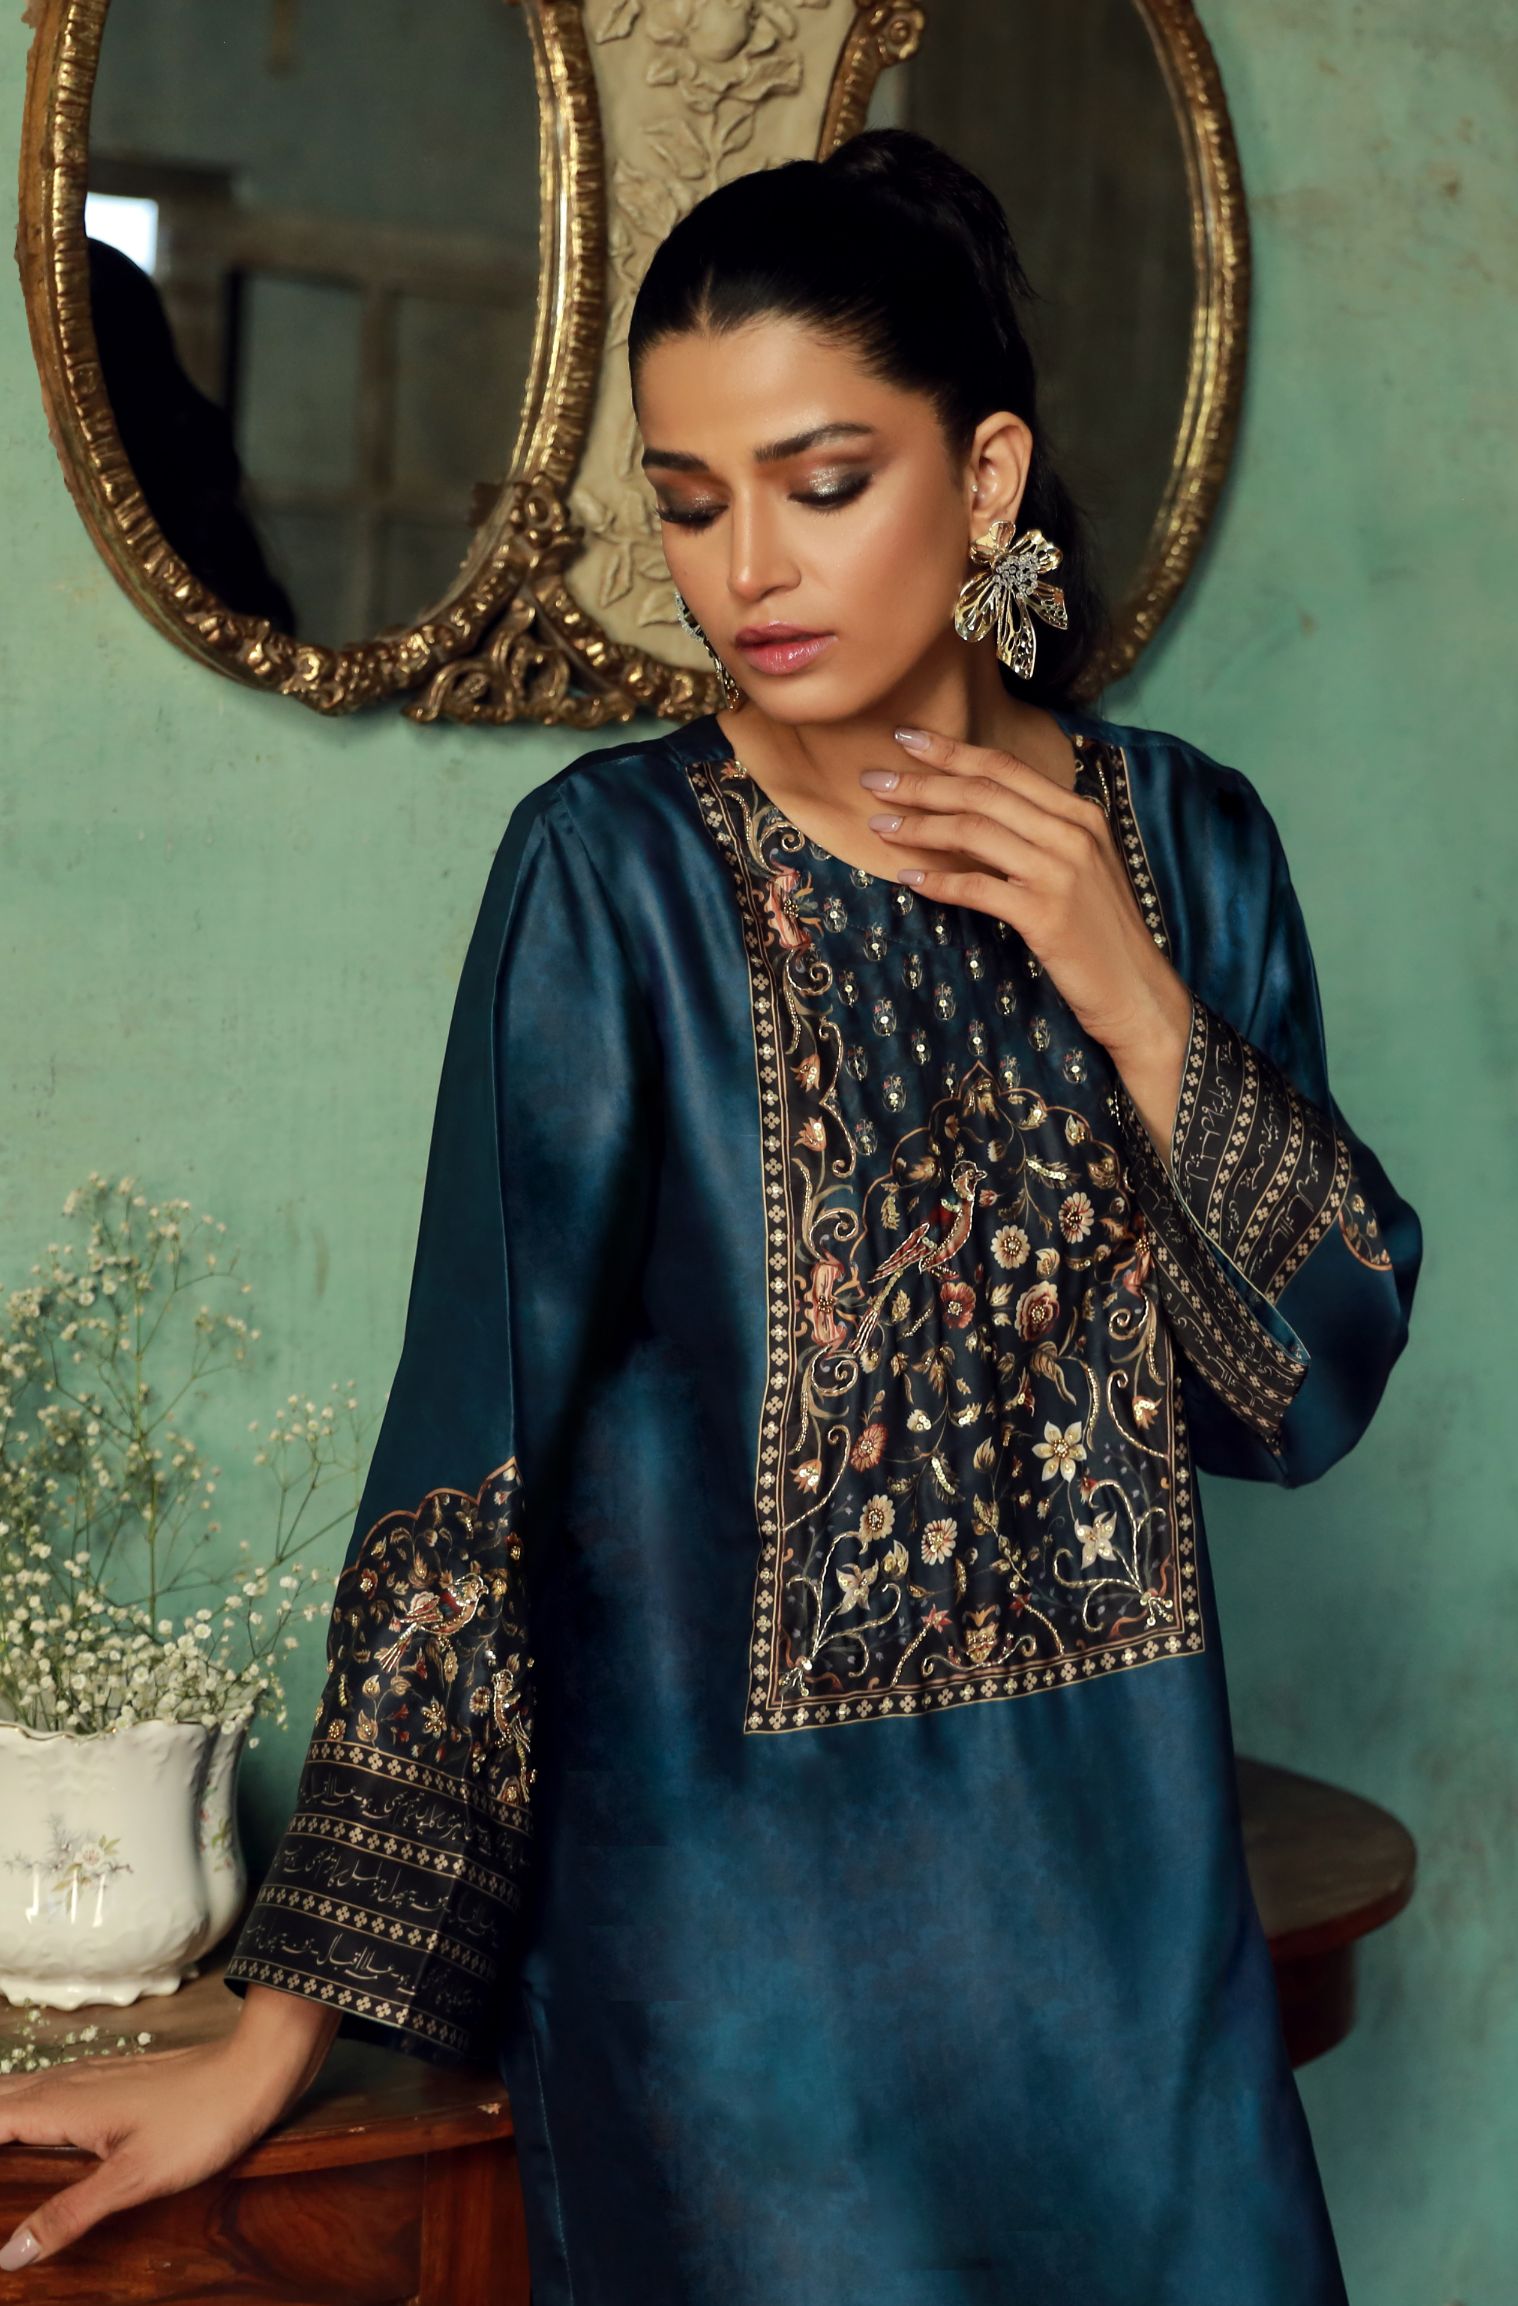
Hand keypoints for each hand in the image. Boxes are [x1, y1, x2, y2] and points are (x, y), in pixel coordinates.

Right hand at [0, 1993, 337, 2269]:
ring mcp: (90, 2076)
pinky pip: (48, 2088)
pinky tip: (33, 2130)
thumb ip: (69, 2213)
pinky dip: (23, 2108)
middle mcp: (68, 2082)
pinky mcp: (112, 2079)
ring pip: (22, 2090)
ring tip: (0, 2153)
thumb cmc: (201, 2120)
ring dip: (0, 2116)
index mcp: (62, 2105)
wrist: (255, 2069)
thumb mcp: (133, 2179)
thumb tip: (9, 2253)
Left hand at [860, 725, 1194, 1154]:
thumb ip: (1040, 833)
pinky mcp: (1045, 913)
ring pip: (973, 832)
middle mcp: (1072, 832)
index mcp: (1079, 813)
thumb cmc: (1101, 933)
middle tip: (872, 780)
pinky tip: (907, 880)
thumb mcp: (1079, 868)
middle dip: (921, 782)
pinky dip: (938, 882)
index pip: (1004, 767)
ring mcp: (1060, 871)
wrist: (1137, 991)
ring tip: (879, 827)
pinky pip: (977, 887)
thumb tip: (978, 813)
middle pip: (981, 792)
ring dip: (919, 827)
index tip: (906, 737)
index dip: (951, 750)